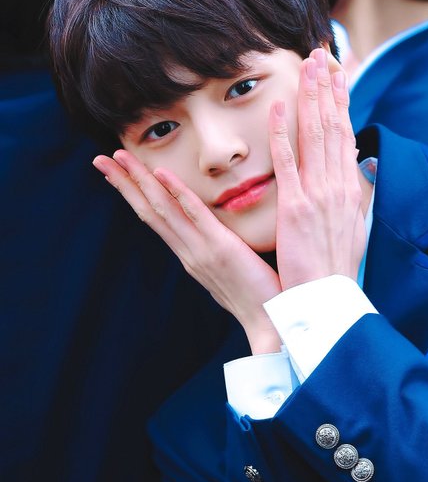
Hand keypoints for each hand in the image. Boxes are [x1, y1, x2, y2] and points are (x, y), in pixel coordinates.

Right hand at [93, 152, 281, 353]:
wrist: (272, 323)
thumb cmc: (257, 296)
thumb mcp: (228, 271)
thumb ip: (215, 251)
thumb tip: (212, 237)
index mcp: (189, 255)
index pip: (154, 219)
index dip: (133, 195)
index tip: (116, 174)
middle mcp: (188, 252)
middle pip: (148, 211)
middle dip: (123, 184)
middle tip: (100, 159)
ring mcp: (201, 250)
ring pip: (162, 210)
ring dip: (139, 181)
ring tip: (119, 158)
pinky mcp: (221, 248)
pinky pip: (195, 215)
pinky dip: (176, 194)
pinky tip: (160, 174)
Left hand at [269, 48, 366, 290]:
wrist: (327, 295)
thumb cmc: (335, 263)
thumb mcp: (354, 222)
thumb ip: (356, 190)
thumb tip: (360, 163)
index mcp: (348, 187)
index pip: (344, 135)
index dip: (340, 102)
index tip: (336, 75)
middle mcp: (337, 185)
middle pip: (333, 126)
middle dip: (327, 88)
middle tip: (320, 55)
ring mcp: (318, 193)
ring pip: (316, 136)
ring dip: (312, 98)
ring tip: (309, 66)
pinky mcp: (296, 206)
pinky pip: (288, 163)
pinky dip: (284, 134)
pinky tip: (280, 108)